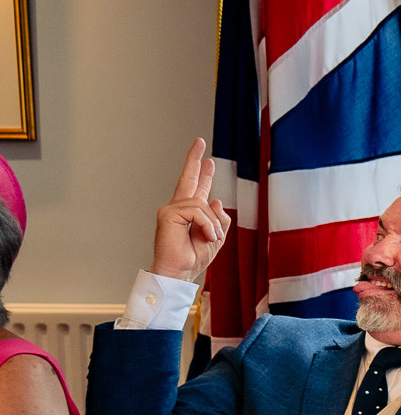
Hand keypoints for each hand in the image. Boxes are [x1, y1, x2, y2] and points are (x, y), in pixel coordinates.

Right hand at [152, 138, 230, 283]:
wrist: (179, 272)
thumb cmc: (193, 258)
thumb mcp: (216, 237)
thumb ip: (219, 218)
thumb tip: (215, 199)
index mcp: (191, 213)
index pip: (196, 189)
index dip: (202, 173)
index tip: (207, 159)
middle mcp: (178, 208)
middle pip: (188, 179)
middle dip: (194, 160)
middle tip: (199, 142)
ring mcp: (171, 210)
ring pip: (203, 204)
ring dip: (213, 224)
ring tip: (210, 238)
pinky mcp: (167, 214)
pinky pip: (197, 211)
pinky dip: (207, 225)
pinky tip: (205, 236)